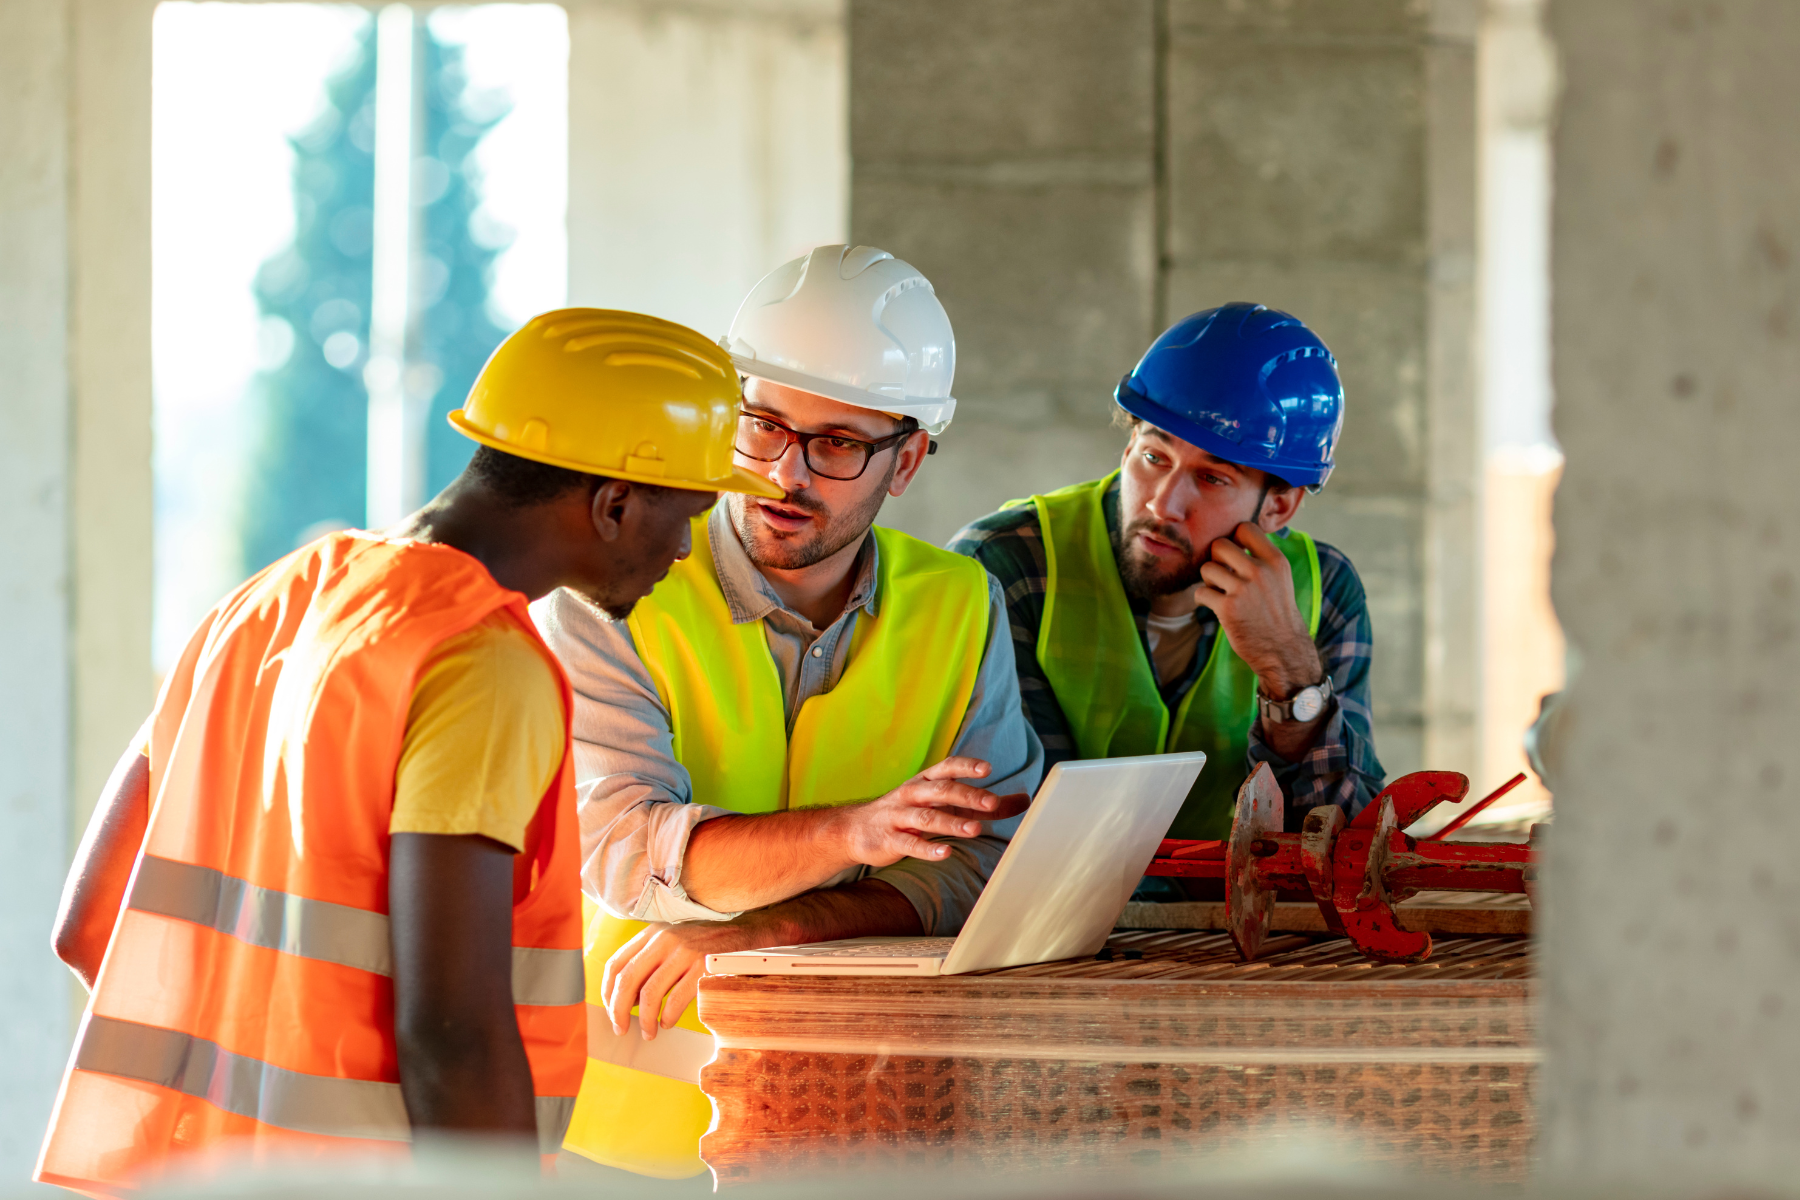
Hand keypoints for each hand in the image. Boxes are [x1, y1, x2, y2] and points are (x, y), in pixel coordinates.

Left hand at [602, 915, 785, 1039]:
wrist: (743, 929)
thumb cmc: (703, 940)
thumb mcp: (671, 940)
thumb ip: (648, 960)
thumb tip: (628, 999)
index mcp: (651, 933)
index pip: (616, 963)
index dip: (607, 991)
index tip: (610, 1009)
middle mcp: (664, 940)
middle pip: (627, 979)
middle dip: (618, 1009)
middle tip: (620, 1028)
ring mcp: (683, 952)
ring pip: (649, 993)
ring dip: (645, 1020)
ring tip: (648, 1032)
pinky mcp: (702, 966)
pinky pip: (676, 999)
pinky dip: (668, 1016)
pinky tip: (668, 1022)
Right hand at [828, 756, 1031, 868]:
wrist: (855, 830)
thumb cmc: (909, 813)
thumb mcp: (945, 804)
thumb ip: (983, 804)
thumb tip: (1025, 799)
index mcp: (926, 781)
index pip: (947, 768)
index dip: (966, 767)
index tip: (987, 769)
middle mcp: (912, 794)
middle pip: (940, 790)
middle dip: (966, 795)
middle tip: (992, 802)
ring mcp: (898, 816)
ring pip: (926, 817)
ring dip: (951, 822)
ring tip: (975, 830)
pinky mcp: (889, 840)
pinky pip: (909, 843)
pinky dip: (927, 848)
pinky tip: (945, 853)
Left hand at [1196, 523, 1322, 700]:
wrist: (1283, 650)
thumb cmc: (1276, 613)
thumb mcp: (1279, 578)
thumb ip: (1260, 558)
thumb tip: (1231, 538)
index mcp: (1275, 561)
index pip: (1245, 528)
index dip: (1234, 539)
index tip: (1234, 555)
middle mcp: (1260, 571)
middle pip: (1219, 544)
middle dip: (1216, 559)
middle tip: (1223, 575)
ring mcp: (1243, 589)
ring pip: (1206, 568)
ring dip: (1209, 581)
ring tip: (1221, 592)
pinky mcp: (1227, 608)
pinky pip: (1200, 593)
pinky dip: (1204, 600)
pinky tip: (1216, 607)